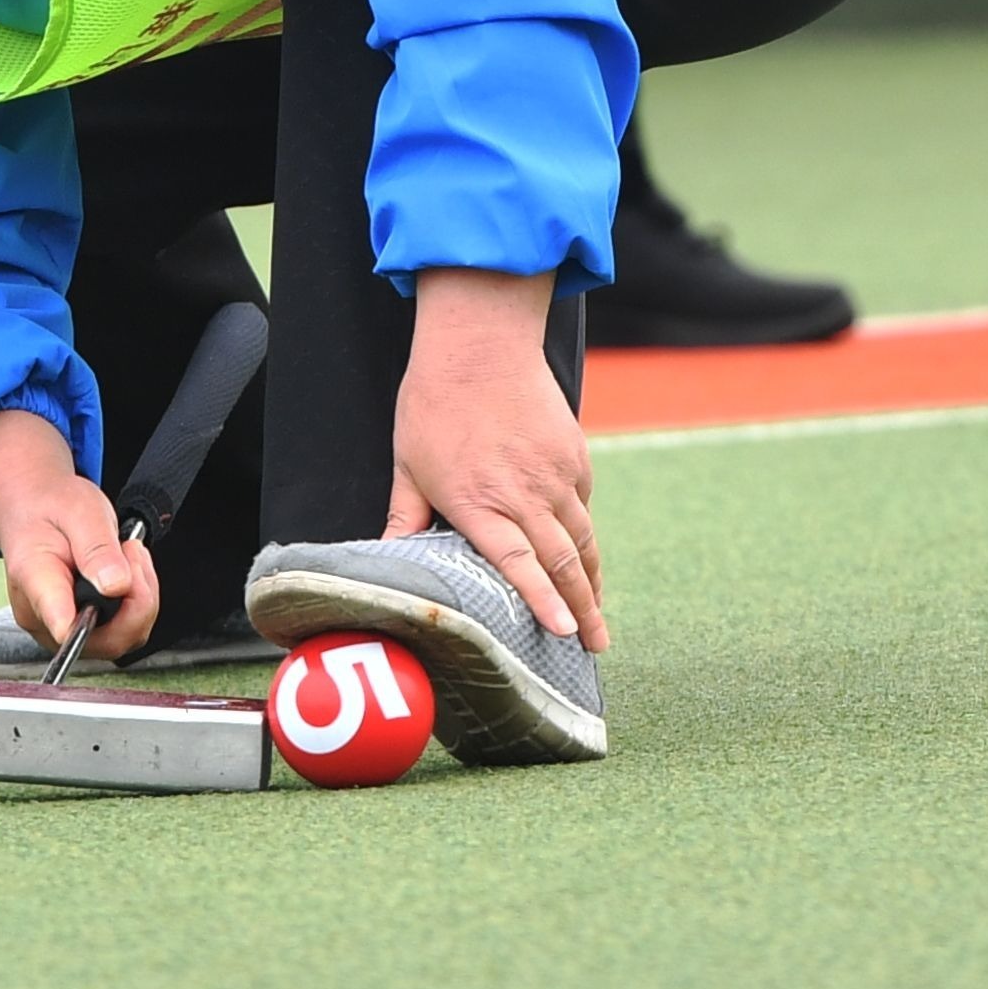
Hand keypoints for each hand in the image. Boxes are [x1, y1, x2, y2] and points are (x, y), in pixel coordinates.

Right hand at [0, 409, 160, 663]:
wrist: (34, 511)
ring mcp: (57, 628)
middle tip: (132, 554)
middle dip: (137, 601)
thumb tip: (117, 586)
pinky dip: (135, 605)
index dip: (94, 625)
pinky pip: (119, 633)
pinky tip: (127, 574)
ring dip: (139, 600)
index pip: (61, 623)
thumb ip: (97, 548)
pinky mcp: (76, 630)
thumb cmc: (50, 509)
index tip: (119, 595)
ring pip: (118, 639)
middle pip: (103, 640)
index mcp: (35, 579)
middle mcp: (41, 616)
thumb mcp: (79, 511)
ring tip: (128, 557)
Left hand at [384, 268, 607, 651]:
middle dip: (583, 609)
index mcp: (478, 502)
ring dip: (591, 580)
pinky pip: (581, 504)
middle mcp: (523, 493)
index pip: (517, 565)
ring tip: (597, 615)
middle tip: (595, 645)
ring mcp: (554, 474)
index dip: (541, 602)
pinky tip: (580, 555)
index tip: (565, 632)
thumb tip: (390, 558)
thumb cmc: (434, 404)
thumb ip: (406, 517)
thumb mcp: (409, 464)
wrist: (479, 343)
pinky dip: (582, 533)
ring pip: (582, 538)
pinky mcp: (572, 454)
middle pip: (562, 562)